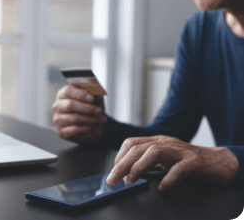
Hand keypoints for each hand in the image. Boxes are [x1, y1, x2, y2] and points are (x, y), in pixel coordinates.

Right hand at [52, 84, 106, 143]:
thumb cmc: (91, 109)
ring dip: (90, 119)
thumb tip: (96, 90)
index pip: (67, 91)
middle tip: (99, 111)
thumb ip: (94, 93)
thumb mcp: (95, 99)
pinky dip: (86, 128)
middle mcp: (57, 106)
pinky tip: (93, 126)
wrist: (92, 127)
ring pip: (74, 118)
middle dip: (87, 108)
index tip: (92, 98)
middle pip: (70, 105)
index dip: (80, 94)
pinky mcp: (61, 132)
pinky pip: (74, 129)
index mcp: (63, 94)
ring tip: (101, 119)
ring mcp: (58, 119)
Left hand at [106, 135, 238, 191]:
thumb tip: (126, 173)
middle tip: (113, 180)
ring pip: (155, 153)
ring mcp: (180, 151)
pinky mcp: (194, 162)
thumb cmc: (186, 160)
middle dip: (122, 164)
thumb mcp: (163, 158)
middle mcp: (165, 143)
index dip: (119, 156)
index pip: (131, 143)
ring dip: (139, 167)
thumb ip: (147, 162)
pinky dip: (169, 178)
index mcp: (156, 141)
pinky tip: (162, 186)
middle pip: (138, 148)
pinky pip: (180, 168)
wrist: (216, 161)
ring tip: (131, 180)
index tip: (112, 172)